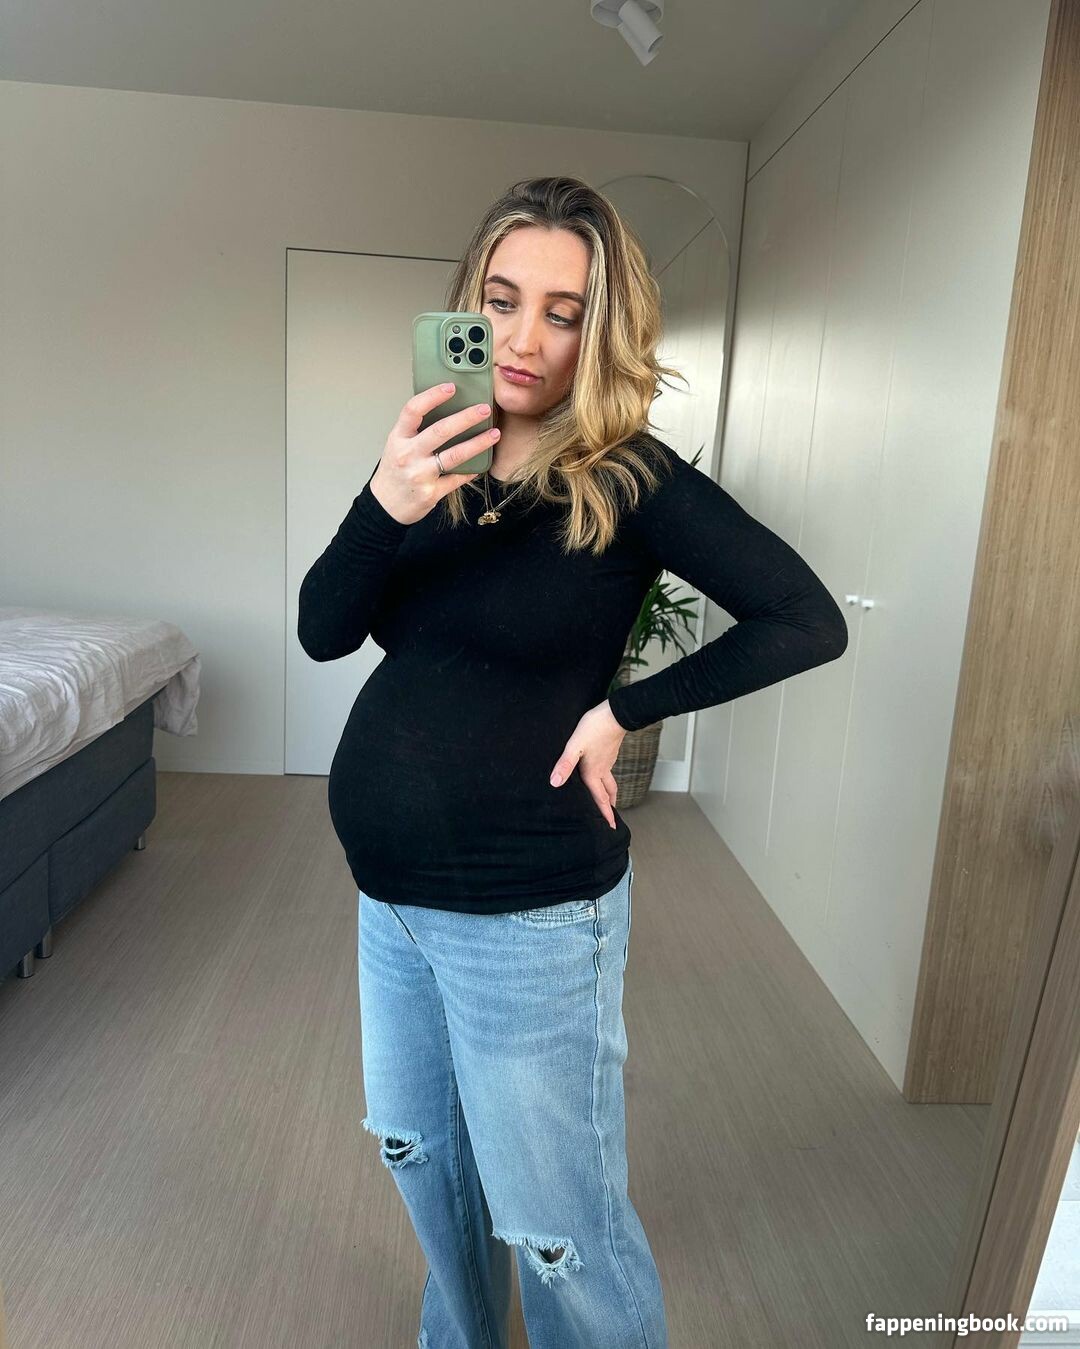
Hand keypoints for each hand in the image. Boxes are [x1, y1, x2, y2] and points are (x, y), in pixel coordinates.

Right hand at [369, 382, 499, 525]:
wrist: (385, 505)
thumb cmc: (394, 471)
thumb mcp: (398, 445)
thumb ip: (416, 429)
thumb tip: (447, 408)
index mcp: (398, 438)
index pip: (414, 410)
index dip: (433, 396)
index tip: (451, 387)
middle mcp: (408, 455)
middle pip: (440, 431)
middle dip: (466, 418)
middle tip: (484, 409)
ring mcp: (419, 475)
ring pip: (454, 455)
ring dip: (478, 443)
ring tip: (494, 434)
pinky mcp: (431, 493)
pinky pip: (457, 478)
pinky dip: (472, 470)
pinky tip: (483, 462)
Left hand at [549, 700, 626, 828]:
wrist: (616, 713)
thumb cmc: (594, 729)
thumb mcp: (574, 746)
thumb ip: (565, 765)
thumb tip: (555, 783)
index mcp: (593, 772)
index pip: (599, 798)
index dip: (604, 814)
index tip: (611, 828)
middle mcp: (602, 769)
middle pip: (608, 793)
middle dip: (609, 807)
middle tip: (611, 819)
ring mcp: (608, 760)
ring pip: (609, 782)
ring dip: (609, 793)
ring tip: (608, 800)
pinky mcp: (610, 752)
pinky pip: (608, 771)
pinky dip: (606, 779)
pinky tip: (601, 773)